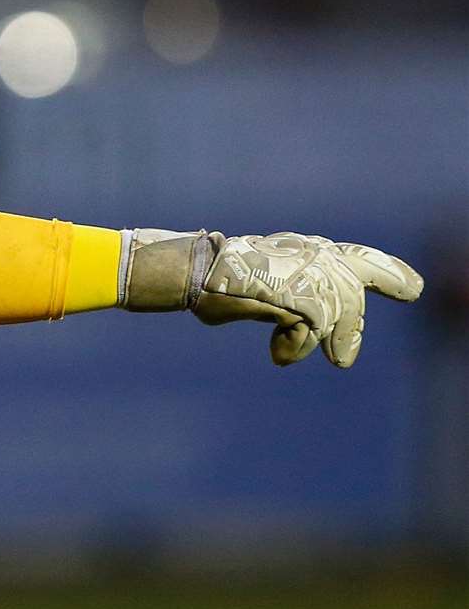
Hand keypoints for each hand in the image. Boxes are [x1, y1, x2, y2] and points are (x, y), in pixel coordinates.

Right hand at [193, 232, 423, 367]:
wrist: (195, 271)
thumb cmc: (217, 281)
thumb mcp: (261, 287)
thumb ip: (288, 299)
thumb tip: (294, 333)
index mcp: (305, 250)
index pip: (355, 259)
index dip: (388, 272)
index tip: (412, 288)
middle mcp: (312, 256)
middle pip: (357, 282)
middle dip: (366, 310)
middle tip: (359, 345)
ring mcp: (307, 273)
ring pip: (338, 312)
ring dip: (328, 340)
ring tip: (318, 358)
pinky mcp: (298, 294)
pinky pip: (312, 329)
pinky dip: (296, 347)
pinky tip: (277, 354)